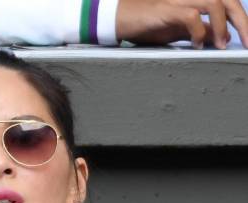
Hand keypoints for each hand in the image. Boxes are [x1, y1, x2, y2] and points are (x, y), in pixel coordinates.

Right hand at [116, 0, 247, 48]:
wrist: (119, 19)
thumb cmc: (147, 24)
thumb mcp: (179, 30)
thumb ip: (200, 31)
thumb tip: (220, 38)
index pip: (228, 3)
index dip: (241, 19)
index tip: (247, 39)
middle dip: (242, 21)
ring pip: (215, 3)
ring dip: (223, 26)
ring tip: (223, 46)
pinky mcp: (167, 9)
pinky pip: (191, 16)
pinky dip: (199, 31)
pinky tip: (197, 45)